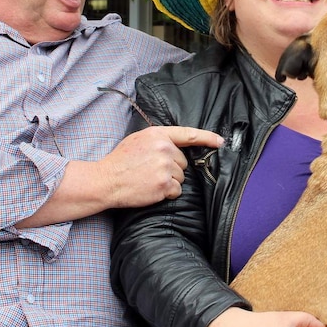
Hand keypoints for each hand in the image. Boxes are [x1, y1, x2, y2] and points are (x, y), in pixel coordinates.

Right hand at [19, 126, 223, 226]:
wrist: (106, 181)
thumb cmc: (120, 161)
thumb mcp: (138, 140)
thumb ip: (158, 139)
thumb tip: (176, 145)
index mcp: (158, 134)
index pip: (188, 134)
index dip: (207, 138)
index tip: (220, 141)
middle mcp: (164, 149)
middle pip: (183, 162)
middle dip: (172, 168)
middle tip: (151, 170)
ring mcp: (165, 167)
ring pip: (181, 178)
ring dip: (169, 181)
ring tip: (149, 179)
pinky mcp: (164, 185)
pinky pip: (176, 191)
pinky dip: (167, 193)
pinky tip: (151, 189)